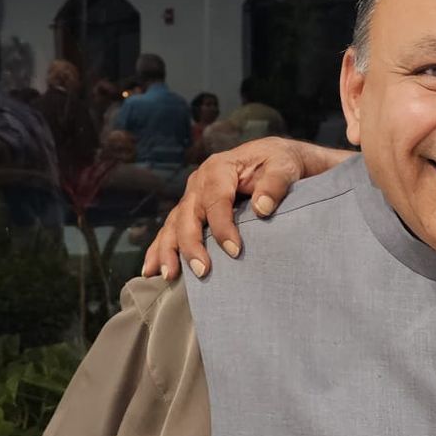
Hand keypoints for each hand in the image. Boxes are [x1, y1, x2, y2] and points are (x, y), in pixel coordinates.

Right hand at [141, 138, 344, 279]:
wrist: (274, 161)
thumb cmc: (279, 163)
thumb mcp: (284, 167)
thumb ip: (275, 184)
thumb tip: (262, 208)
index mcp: (219, 168)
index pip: (216, 200)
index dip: (223, 227)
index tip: (235, 251)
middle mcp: (198, 182)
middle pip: (188, 215)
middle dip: (191, 245)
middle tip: (202, 271)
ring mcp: (192, 197)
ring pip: (174, 224)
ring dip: (168, 250)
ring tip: (167, 275)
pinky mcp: (190, 210)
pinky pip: (171, 230)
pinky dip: (160, 248)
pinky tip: (151, 269)